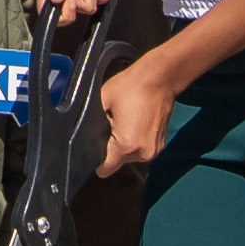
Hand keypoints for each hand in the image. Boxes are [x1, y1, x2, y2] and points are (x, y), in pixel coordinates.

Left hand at [90, 56, 176, 180]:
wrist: (160, 77)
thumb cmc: (132, 85)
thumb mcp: (102, 100)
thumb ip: (90, 121)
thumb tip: (84, 133)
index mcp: (126, 144)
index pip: (104, 168)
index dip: (96, 158)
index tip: (97, 142)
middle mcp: (141, 152)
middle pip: (117, 162)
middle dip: (111, 147)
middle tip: (114, 124)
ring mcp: (153, 150)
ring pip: (128, 157)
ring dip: (124, 144)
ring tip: (126, 121)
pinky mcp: (160, 145)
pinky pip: (139, 150)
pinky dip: (135, 141)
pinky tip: (135, 123)